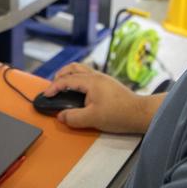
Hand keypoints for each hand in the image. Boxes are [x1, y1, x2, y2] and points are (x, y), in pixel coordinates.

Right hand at [41, 63, 160, 133]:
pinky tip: (79, 91)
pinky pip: (88, 76)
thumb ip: (74, 118)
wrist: (140, 113)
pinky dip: (78, 80)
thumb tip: (61, 116)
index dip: (53, 87)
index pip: (66, 80)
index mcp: (91, 81)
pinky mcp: (108, 84)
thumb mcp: (92, 119)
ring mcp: (103, 79)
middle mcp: (96, 76)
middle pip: (73, 68)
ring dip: (69, 76)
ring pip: (81, 70)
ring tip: (63, 86)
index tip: (46, 95)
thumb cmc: (120, 114)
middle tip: (53, 87)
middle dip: (60, 76)